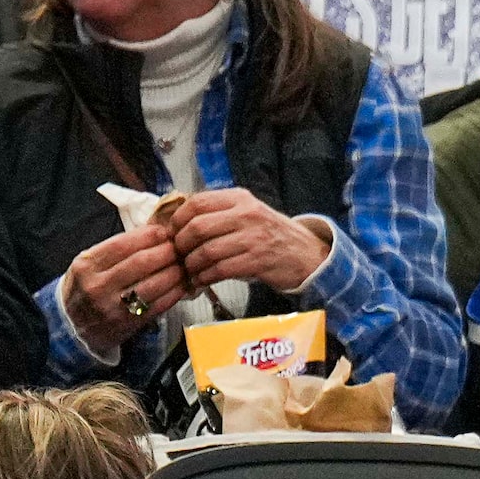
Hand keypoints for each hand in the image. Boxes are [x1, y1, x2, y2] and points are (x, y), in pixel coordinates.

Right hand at [65, 225, 191, 353]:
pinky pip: (158, 305)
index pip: (122, 244)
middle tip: (178, 247)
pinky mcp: (128, 323)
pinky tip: (182, 285)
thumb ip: (115, 249)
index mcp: (87, 265)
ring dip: (175, 272)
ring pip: (153, 284)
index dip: (148, 236)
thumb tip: (152, 233)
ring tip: (183, 264)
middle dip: (166, 251)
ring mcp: (113, 307)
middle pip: (141, 262)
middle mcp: (98, 286)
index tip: (163, 232)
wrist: (74, 325)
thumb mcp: (89, 264)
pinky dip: (175, 293)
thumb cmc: (86, 287)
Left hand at [169, 187, 331, 294]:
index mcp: (240, 198)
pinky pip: (220, 269)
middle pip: (197, 227)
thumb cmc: (272, 235)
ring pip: (206, 250)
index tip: (172, 233)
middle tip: (178, 255)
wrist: (307, 254)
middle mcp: (246, 214)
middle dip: (181, 244)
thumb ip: (220, 212)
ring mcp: (253, 238)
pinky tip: (202, 280)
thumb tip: (180, 220)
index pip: (196, 203)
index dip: (177, 219)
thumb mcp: (249, 212)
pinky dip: (205, 277)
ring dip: (192, 264)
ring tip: (189, 271)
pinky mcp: (257, 261)